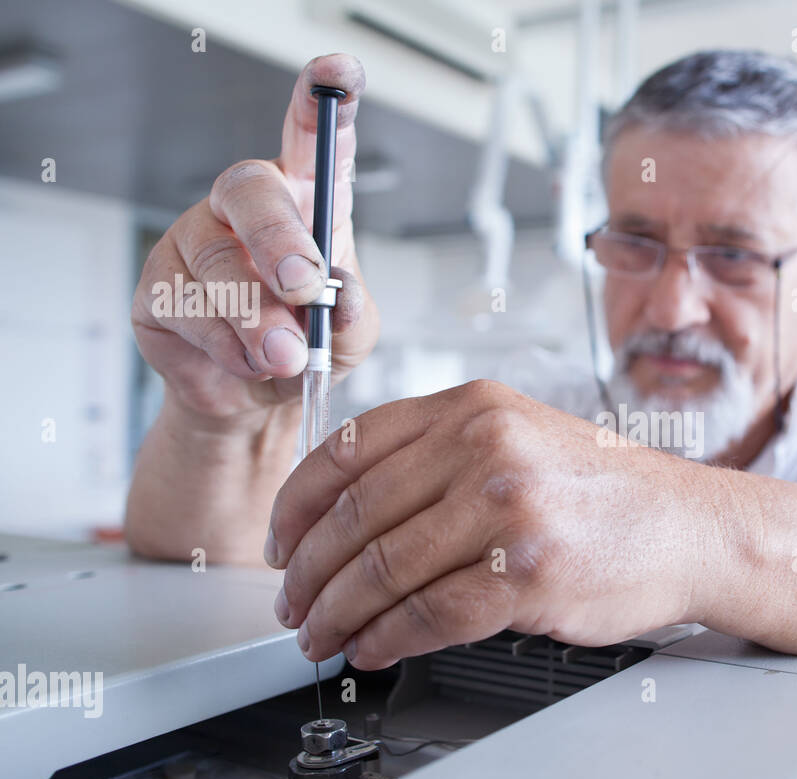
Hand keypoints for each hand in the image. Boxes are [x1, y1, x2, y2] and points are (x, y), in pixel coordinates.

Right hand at [129, 54, 378, 428]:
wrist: (257, 400)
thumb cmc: (310, 348)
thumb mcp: (352, 335)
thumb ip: (353, 314)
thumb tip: (337, 293)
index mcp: (305, 201)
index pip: (313, 138)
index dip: (324, 101)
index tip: (341, 73)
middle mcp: (245, 208)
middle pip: (251, 191)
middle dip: (279, 239)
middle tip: (304, 286)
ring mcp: (194, 239)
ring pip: (219, 265)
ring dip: (259, 320)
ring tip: (284, 356)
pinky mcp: (157, 285)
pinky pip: (189, 310)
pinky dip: (228, 347)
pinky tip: (246, 361)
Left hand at [265, 380, 728, 668]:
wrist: (689, 529)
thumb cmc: (605, 492)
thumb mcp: (520, 439)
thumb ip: (440, 459)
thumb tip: (349, 517)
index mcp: (473, 408)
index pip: (347, 449)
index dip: (296, 506)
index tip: (282, 543)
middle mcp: (486, 448)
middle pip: (356, 516)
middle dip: (308, 573)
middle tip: (293, 605)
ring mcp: (509, 510)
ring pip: (384, 569)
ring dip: (337, 614)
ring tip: (321, 637)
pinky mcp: (529, 575)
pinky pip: (428, 616)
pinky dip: (386, 639)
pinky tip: (372, 649)